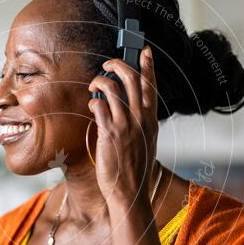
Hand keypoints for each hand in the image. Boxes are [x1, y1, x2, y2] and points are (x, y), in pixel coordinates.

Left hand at [87, 45, 157, 206]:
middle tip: (108, 63)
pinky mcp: (110, 134)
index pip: (151, 86)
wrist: (130, 193)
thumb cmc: (135, 172)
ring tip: (93, 85)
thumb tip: (133, 112)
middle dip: (118, 64)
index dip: (148, 65)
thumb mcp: (146, 144)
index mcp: (151, 121)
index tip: (145, 51)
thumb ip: (141, 126)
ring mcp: (126, 126)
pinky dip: (94, 100)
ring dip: (100, 80)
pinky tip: (92, 104)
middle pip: (133, 79)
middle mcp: (141, 120)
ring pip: (113, 87)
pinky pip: (99, 106)